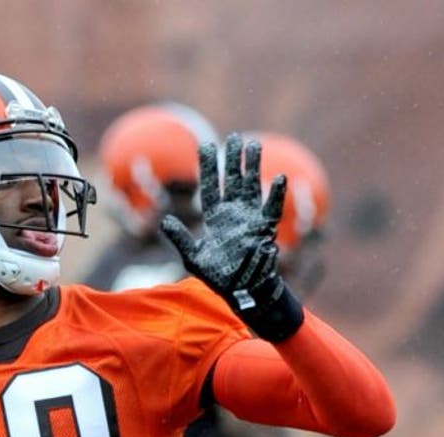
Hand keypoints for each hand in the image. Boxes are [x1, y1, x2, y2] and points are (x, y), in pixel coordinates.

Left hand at [160, 133, 303, 340]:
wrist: (241, 292)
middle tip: (235, 137)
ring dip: (253, 167)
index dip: (208, 167)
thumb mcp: (193, 258)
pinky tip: (280, 178)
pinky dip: (276, 194)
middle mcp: (233, 214)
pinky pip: (271, 208)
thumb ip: (180, 238)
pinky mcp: (264, 229)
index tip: (206, 145)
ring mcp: (250, 219)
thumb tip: (164, 221)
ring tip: (254, 145)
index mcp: (215, 218)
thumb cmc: (219, 277)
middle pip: (233, 180)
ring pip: (252, 187)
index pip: (210, 187)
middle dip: (234, 159)